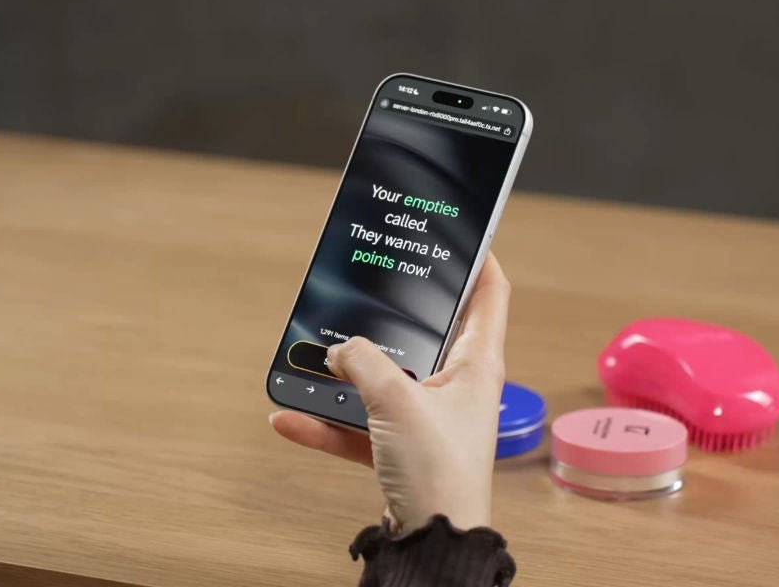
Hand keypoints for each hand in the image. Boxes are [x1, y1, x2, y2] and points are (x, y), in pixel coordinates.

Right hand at [270, 254, 509, 532]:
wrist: (434, 544)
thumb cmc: (439, 472)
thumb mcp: (396, 400)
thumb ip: (362, 362)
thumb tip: (338, 349)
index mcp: (476, 364)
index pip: (489, 294)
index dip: (477, 258)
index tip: (457, 234)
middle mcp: (456, 386)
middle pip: (427, 333)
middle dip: (392, 314)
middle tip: (368, 284)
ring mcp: (428, 418)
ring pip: (383, 381)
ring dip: (346, 374)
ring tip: (310, 357)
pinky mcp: (402, 450)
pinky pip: (360, 427)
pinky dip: (327, 422)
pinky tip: (289, 417)